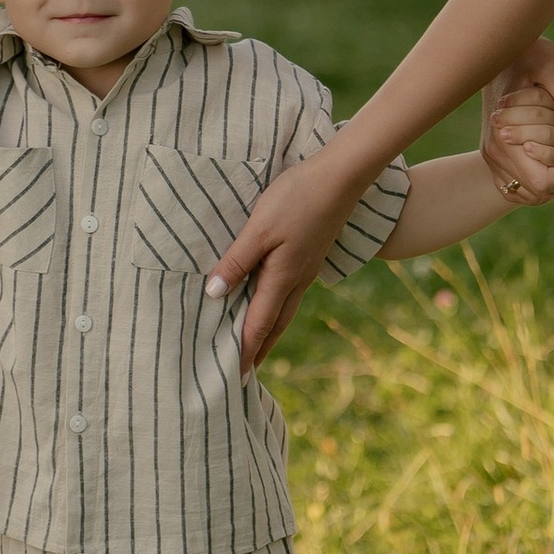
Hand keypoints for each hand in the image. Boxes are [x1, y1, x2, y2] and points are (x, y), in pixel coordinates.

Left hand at [203, 143, 371, 369]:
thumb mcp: (259, 229)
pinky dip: (277, 308)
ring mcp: (306, 268)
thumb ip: (236, 261)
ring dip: (268, 330)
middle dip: (259, 348)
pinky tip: (272, 301)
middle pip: (275, 324)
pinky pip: (290, 292)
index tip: (234, 376)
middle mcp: (297, 280)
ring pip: (285, 310)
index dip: (246, 350)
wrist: (340, 177)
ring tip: (256, 345)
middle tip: (245, 372)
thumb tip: (214, 295)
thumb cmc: (296, 199)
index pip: (259, 323)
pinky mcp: (310, 255)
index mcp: (282, 278)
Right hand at [480, 38, 553, 204]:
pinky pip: (521, 183)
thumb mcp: (551, 65)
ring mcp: (492, 154)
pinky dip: (541, 173)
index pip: (546, 182)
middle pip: (540, 190)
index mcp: (506, 135)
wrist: (494, 49)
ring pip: (531, 190)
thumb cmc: (525, 53)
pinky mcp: (494, 153)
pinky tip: (553, 150)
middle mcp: (495, 150)